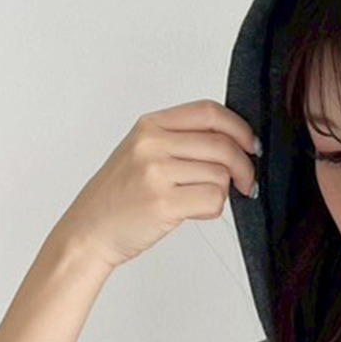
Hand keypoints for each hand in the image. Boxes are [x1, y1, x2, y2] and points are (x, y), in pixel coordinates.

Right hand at [58, 99, 259, 271]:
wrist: (89, 229)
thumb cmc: (119, 197)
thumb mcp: (143, 154)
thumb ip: (181, 143)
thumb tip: (234, 146)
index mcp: (150, 126)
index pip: (209, 112)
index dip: (239, 128)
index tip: (251, 145)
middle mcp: (152, 144)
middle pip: (222, 145)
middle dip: (244, 167)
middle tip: (245, 183)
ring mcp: (156, 172)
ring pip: (220, 175)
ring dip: (221, 193)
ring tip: (200, 200)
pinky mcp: (163, 203)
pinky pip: (213, 200)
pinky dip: (213, 210)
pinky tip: (194, 212)